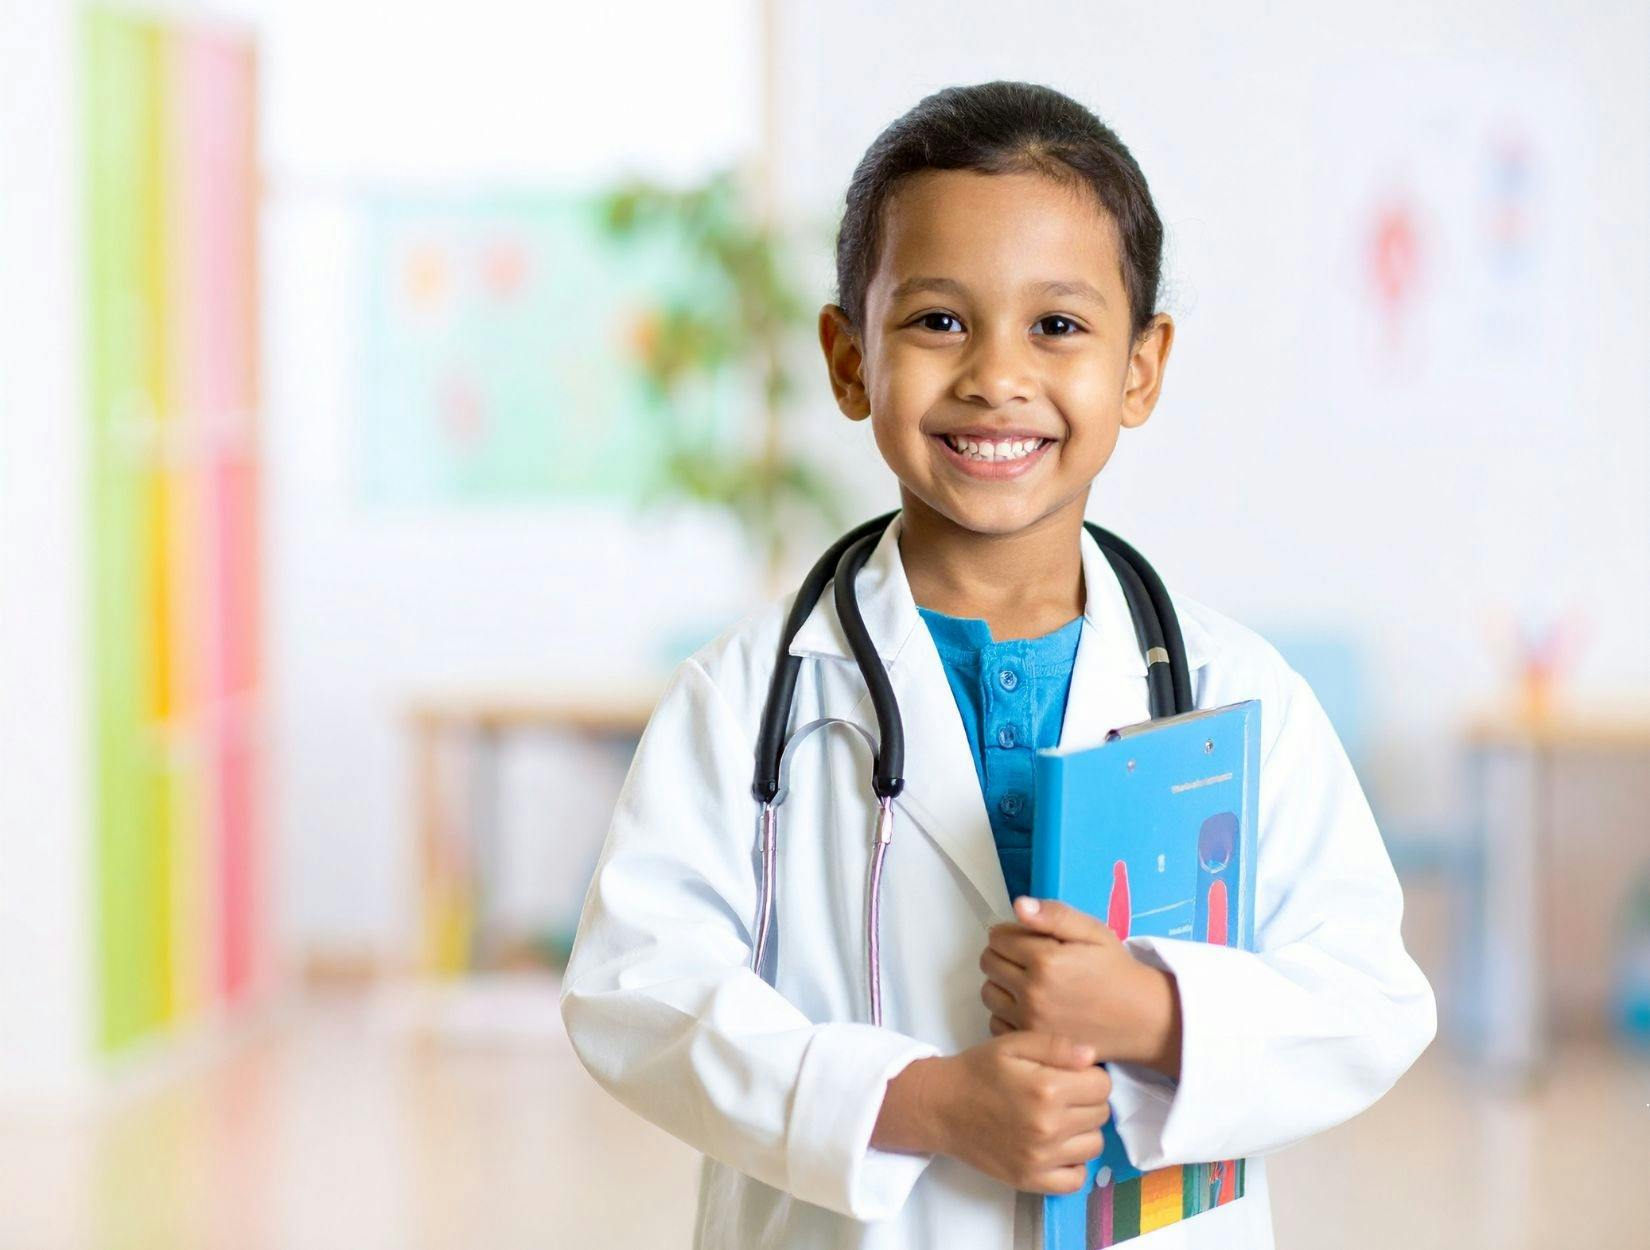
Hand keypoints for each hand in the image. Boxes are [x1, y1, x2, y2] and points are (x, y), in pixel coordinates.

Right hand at [876, 1031, 1111, 1193]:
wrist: (940, 1106)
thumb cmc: (977, 1071)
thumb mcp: (1012, 1044)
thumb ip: (1056, 1046)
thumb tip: (1092, 1057)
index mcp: (1047, 1089)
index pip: (1103, 1085)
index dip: (1089, 1075)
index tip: (1070, 1074)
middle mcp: (1048, 1126)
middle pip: (1101, 1113)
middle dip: (1087, 1100)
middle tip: (1061, 1094)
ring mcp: (1041, 1157)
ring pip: (1095, 1145)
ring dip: (1083, 1130)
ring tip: (1058, 1118)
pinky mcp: (1031, 1180)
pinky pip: (1076, 1179)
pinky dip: (1073, 1164)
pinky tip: (1056, 1146)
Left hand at [980, 896, 1181, 1080]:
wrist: (1140, 1018)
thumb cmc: (1116, 971)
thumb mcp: (1093, 933)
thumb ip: (1055, 915)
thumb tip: (1019, 905)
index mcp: (1045, 960)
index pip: (997, 937)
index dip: (1010, 932)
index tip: (1027, 937)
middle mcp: (1032, 992)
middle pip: (988, 963)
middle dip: (1003, 954)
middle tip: (1026, 958)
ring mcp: (1029, 1021)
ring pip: (988, 993)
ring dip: (1000, 983)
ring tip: (1026, 981)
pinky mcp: (1031, 1042)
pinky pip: (995, 1022)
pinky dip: (1004, 1013)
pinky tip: (1026, 1007)